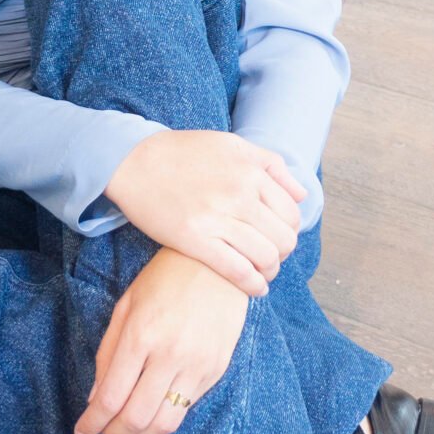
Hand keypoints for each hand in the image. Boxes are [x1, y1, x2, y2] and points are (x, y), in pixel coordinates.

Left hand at [74, 248, 249, 433]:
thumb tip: (95, 398)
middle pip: (137, 418)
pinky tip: (153, 412)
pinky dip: (165, 418)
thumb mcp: (126, 307)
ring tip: (128, 432)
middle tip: (105, 433)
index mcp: (140, 336)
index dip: (92, 423)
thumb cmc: (165, 279)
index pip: (110, 397)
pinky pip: (187, 408)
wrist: (220, 263)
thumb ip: (108, 353)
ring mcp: (197, 365)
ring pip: (165, 423)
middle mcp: (170, 355)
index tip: (81, 432)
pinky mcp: (216, 370)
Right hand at [103, 129, 304, 296]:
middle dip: (282, 253)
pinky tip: (255, 288)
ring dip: (270, 271)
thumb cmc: (182, 153)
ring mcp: (217, 219)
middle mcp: (239, 195)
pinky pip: (237, 271)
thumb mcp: (232, 145)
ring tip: (263, 273)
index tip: (278, 237)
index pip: (291, 213)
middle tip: (271, 257)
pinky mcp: (194, 240)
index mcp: (251, 172)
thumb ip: (271, 165)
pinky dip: (253, 285)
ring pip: (265, 257)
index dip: (289, 230)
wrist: (133, 161)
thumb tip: (301, 195)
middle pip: (283, 238)